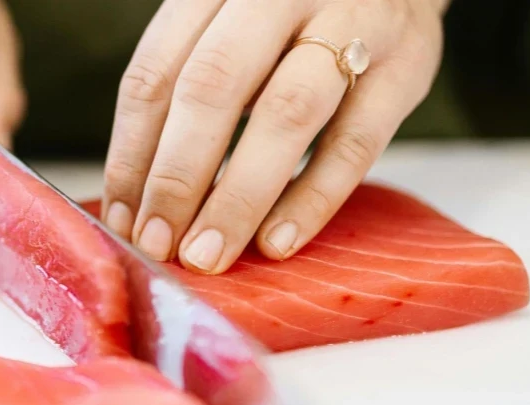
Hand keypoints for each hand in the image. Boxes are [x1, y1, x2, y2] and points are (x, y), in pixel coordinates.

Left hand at [103, 0, 446, 272]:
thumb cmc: (291, 16)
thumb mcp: (228, 29)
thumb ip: (185, 91)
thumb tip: (136, 201)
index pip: (155, 73)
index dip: (132, 153)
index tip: (122, 219)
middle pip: (213, 87)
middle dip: (176, 178)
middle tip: (158, 245)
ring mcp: (351, 22)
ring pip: (285, 114)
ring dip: (238, 196)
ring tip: (209, 254)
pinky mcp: (407, 65)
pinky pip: (355, 141)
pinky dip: (312, 198)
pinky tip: (278, 243)